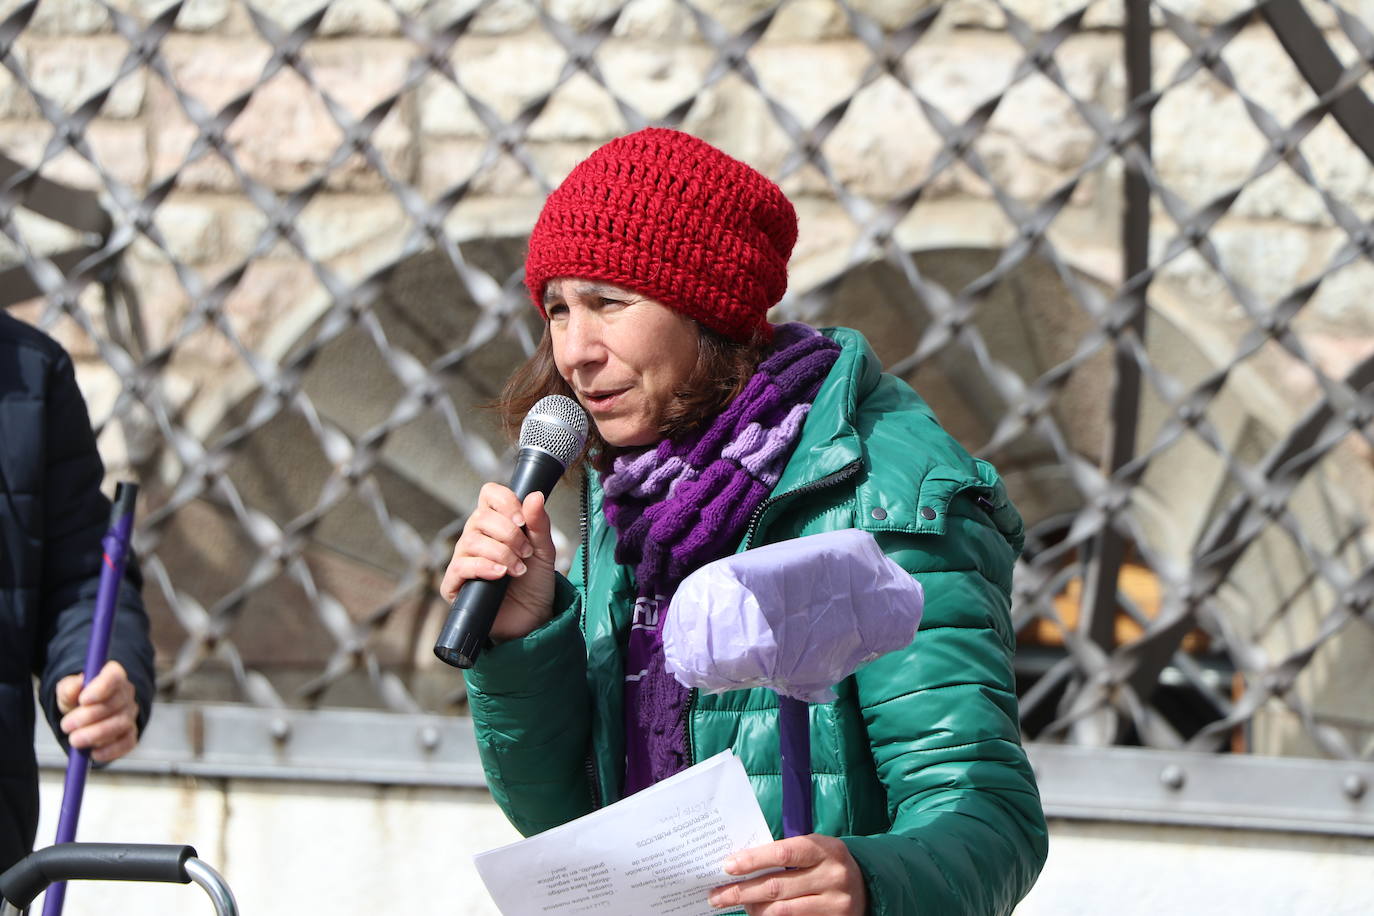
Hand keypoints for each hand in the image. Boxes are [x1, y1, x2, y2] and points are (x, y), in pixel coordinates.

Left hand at [56, 660, 140, 762]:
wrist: (82, 715)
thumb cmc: (76, 699)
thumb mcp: (67, 690)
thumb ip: (69, 688)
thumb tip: (75, 688)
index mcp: (112, 676)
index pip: (115, 676)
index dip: (102, 688)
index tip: (83, 700)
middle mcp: (126, 693)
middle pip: (116, 703)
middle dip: (90, 716)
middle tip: (67, 726)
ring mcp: (130, 714)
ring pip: (121, 724)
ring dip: (96, 734)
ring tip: (75, 740)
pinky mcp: (130, 734)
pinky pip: (127, 742)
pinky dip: (111, 750)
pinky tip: (94, 753)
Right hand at [440, 485, 557, 643]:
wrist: (532, 617)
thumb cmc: (534, 581)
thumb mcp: (544, 551)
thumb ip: (539, 524)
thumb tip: (535, 495)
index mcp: (495, 522)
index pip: (490, 494)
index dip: (505, 502)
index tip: (522, 521)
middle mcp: (475, 536)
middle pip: (481, 517)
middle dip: (509, 535)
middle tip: (526, 553)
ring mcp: (463, 559)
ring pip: (472, 541)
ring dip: (501, 553)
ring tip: (518, 569)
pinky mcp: (454, 584)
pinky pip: (460, 566)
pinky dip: (483, 567)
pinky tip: (500, 575)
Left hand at [709, 834, 867, 914]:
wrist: (866, 886)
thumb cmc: (826, 864)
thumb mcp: (813, 851)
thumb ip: (785, 855)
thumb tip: (739, 866)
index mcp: (826, 849)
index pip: (783, 852)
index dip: (753, 860)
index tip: (727, 867)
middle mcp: (833, 876)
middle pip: (777, 886)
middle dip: (742, 891)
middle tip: (717, 895)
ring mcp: (836, 904)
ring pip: (782, 912)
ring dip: (754, 910)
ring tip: (738, 905)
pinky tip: (758, 915)